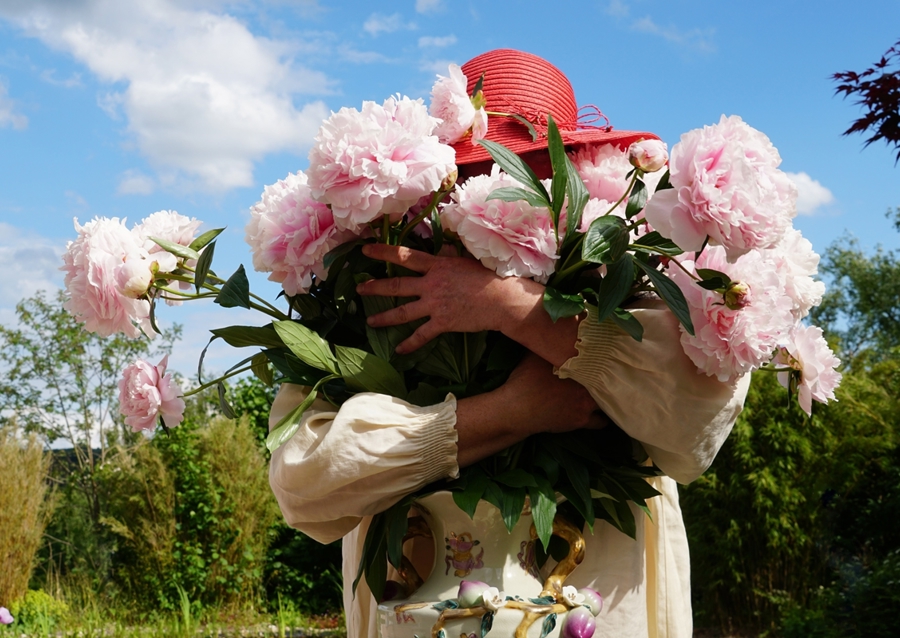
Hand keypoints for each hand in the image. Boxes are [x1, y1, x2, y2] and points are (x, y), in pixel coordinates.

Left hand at [357, 244, 581, 365]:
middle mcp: (431, 284)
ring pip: (403, 312)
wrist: (501, 299)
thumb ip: (448, 256)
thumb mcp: (465, 260)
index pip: (404, 256)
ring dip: (384, 317)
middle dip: (375, 287)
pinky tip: (399, 350)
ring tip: (370, 321)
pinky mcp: (442, 323)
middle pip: (396, 285)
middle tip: (359, 288)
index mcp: (437, 265)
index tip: (365, 250)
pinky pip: (421, 335)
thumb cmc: (487, 277)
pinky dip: (410, 344)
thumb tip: (441, 249)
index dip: (382, 252)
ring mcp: (435, 305)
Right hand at [454, 353, 606, 466]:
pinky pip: (600, 423)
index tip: (609, 356)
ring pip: (607, 402)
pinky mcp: (580, 422)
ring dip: (607, 397)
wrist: (517, 409)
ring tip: (607, 393)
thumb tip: (557, 331)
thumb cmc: (525, 380)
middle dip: (609, 377)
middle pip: (609, 381)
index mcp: (579, 368)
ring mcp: (585, 406)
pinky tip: (601, 414)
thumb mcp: (536, 355)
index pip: (601, 361)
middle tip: (611, 374)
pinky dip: (602, 418)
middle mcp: (587, 386)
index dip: (605, 359)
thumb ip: (551, 345)